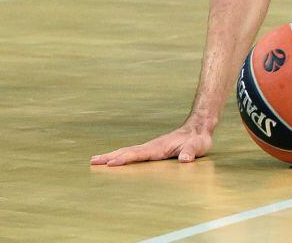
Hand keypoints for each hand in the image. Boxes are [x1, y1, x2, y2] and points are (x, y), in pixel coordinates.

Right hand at [90, 122, 213, 166]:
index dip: (124, 159)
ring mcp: (151, 147)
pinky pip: (133, 153)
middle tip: (92, 161)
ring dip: (112, 155)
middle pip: (127, 151)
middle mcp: (152, 146)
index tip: (110, 164)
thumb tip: (185, 160)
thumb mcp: (197, 147)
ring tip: (96, 160)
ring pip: (128, 151)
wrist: (199, 128)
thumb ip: (190, 153)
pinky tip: (116, 160)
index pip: (138, 154)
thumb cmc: (198, 139)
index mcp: (158, 147)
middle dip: (110, 156)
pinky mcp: (153, 150)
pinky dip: (121, 156)